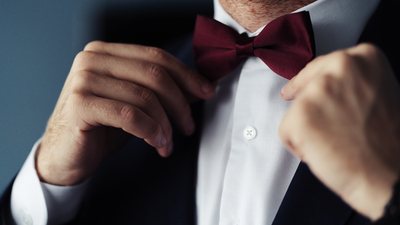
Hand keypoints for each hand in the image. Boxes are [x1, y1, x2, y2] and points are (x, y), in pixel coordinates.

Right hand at [36, 41, 214, 185]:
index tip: (207, 91)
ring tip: (167, 142)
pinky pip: (129, 115)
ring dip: (165, 124)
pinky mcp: (80, 104)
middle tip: (189, 125)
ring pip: (145, 96)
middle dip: (179, 102)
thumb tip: (200, 86)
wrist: (65, 155)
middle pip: (154, 74)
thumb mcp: (136, 105)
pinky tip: (156, 143)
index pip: (156, 56)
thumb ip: (161, 92)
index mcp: (107, 53)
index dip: (186, 75)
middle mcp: (93, 59)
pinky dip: (150, 130)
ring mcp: (84, 79)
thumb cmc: (101, 128)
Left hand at [279, 43, 399, 219]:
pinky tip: (323, 153)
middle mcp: (340, 66)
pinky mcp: (300, 116)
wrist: (392, 176)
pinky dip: (298, 145)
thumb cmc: (389, 143)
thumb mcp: (379, 94)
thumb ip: (351, 83)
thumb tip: (322, 87)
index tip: (301, 89)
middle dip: (310, 107)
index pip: (322, 66)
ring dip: (308, 129)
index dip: (312, 82)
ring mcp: (317, 91)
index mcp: (364, 57)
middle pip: (305, 86)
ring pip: (295, 110)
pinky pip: (285, 131)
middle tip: (327, 128)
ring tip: (335, 143)